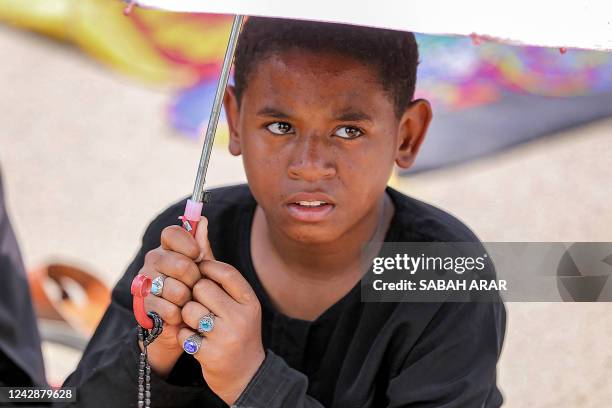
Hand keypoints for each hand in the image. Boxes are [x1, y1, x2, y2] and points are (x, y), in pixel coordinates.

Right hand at [139, 219, 211, 376]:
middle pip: (179, 263)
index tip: (196, 254)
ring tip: (188, 303)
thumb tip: (202, 219)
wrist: (182, 325)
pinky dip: (179, 315)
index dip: (186, 243)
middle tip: (196, 287)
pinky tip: (180, 316)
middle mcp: (152, 262)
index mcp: (166, 248)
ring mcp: (145, 283)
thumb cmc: (195, 291)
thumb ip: (201, 246)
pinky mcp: (144, 307)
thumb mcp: (203, 268)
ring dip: (188, 300)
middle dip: (194, 278)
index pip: (171, 233)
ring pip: (175, 289)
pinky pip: (169, 309)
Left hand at [177, 223, 264, 404]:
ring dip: (188, 318)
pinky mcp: (210, 354)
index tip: (201, 279)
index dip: (205, 271)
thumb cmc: (236, 328)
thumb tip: (199, 220)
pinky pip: (183, 333)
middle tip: (202, 307)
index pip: (221, 269)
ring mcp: (227, 336)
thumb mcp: (234, 298)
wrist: (246, 375)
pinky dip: (185, 336)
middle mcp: (242, 316)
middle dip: (194, 296)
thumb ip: (213, 261)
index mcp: (249, 299)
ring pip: (189, 310)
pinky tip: (197, 341)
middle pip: (200, 288)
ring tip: (200, 326)